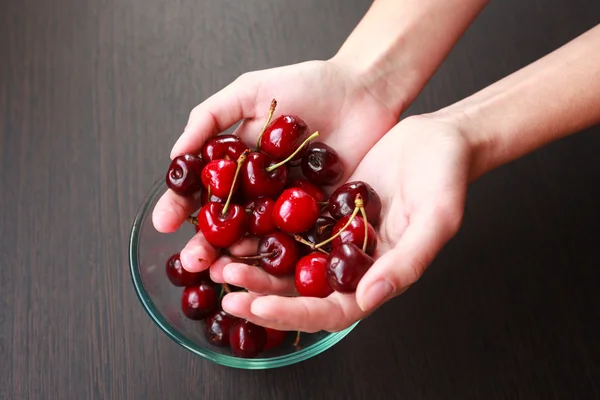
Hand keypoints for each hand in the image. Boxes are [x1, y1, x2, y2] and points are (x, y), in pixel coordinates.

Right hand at [152, 60, 399, 269]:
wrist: (363, 92)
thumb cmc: (309, 85)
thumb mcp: (251, 91)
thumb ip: (210, 117)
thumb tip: (175, 155)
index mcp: (239, 163)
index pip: (203, 189)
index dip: (181, 206)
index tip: (163, 221)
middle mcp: (260, 189)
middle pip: (228, 221)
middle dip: (206, 242)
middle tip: (191, 259)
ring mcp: (289, 205)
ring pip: (259, 236)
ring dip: (239, 256)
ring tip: (221, 270)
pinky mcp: (321, 215)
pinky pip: (299, 238)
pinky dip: (283, 253)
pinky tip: (266, 266)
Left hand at [217, 115, 472, 331]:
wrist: (437, 139)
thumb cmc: (446, 179)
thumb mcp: (435, 219)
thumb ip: (405, 263)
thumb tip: (369, 298)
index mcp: (377, 276)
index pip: (332, 310)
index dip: (293, 313)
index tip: (258, 307)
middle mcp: (350, 263)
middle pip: (300, 291)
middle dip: (260, 293)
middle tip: (225, 289)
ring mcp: (333, 237)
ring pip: (286, 261)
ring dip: (253, 264)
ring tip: (218, 260)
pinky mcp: (322, 209)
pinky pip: (286, 225)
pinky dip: (261, 229)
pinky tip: (234, 226)